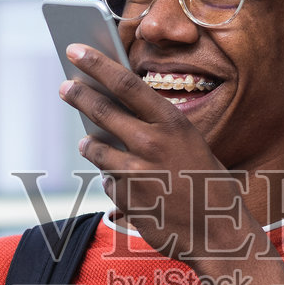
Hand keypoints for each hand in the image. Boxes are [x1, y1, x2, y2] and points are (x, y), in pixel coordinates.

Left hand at [60, 43, 259, 263]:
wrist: (219, 235)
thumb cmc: (208, 185)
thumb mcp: (191, 145)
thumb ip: (156, 130)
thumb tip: (114, 117)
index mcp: (172, 123)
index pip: (125, 83)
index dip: (96, 64)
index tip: (75, 50)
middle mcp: (151, 144)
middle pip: (101, 110)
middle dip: (78, 94)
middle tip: (64, 87)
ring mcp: (135, 173)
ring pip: (95, 149)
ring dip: (90, 145)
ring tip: (89, 143)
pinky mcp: (125, 198)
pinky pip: (108, 181)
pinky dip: (114, 180)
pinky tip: (133, 187)